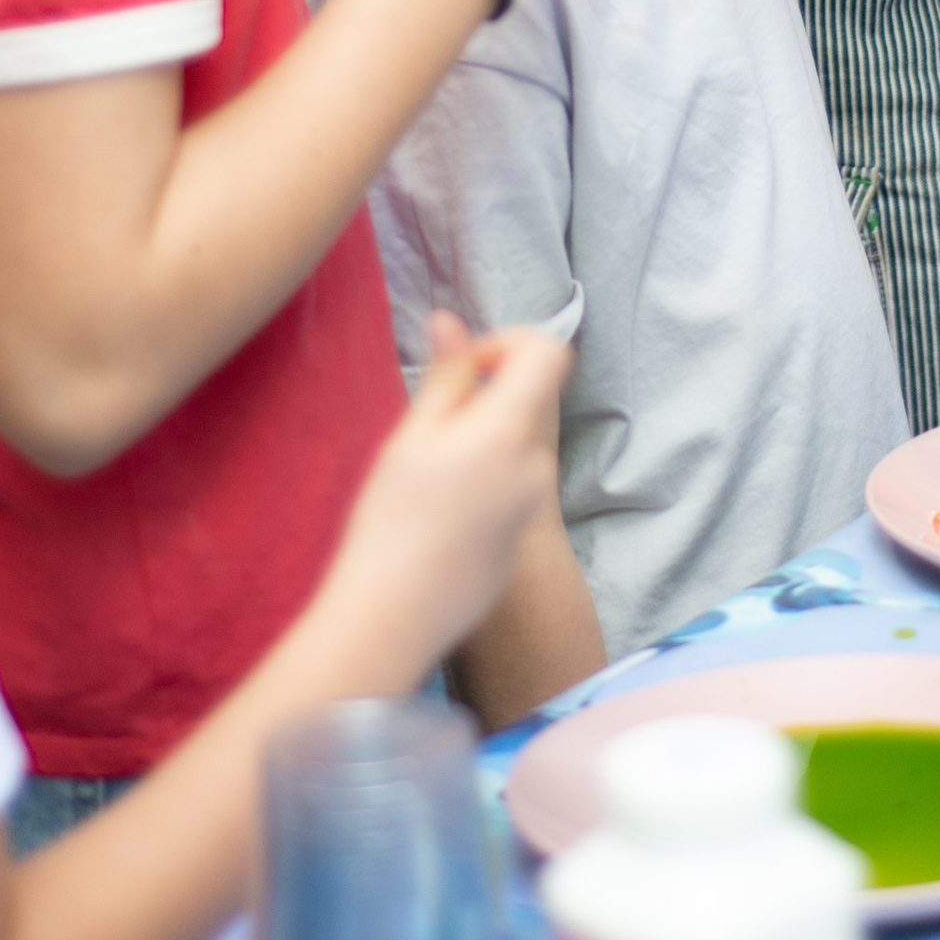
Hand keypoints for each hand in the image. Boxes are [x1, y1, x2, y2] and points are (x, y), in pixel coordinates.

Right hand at [324, 313, 568, 654]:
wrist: (395, 615)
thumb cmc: (392, 522)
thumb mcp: (411, 438)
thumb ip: (444, 377)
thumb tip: (452, 323)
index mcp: (509, 432)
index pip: (547, 352)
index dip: (508, 343)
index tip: (466, 367)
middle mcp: (536, 466)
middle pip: (530, 400)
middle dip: (485, 397)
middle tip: (427, 429)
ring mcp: (533, 505)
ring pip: (517, 444)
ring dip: (481, 440)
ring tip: (427, 477)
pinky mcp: (523, 537)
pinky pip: (512, 485)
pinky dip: (483, 479)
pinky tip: (438, 513)